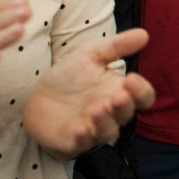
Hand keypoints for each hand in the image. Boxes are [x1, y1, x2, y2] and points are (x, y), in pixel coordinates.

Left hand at [23, 28, 155, 158]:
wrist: (34, 94)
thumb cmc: (68, 76)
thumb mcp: (90, 55)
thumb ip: (117, 46)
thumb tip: (145, 33)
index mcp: (119, 91)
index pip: (142, 97)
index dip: (142, 91)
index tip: (131, 78)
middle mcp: (110, 113)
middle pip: (126, 114)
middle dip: (124, 106)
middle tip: (118, 95)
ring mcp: (92, 128)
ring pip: (108, 132)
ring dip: (105, 123)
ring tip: (97, 110)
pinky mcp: (72, 141)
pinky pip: (82, 144)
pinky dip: (83, 138)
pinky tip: (79, 128)